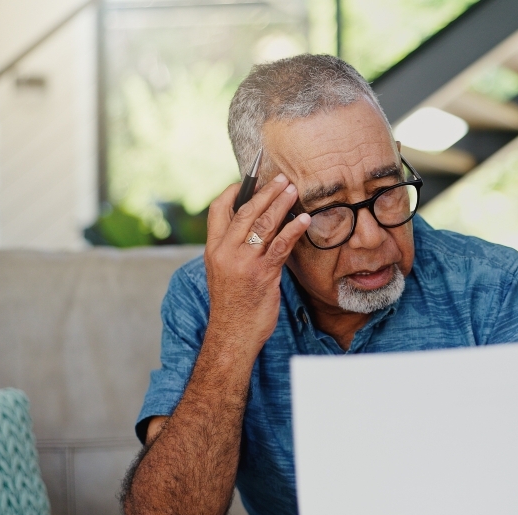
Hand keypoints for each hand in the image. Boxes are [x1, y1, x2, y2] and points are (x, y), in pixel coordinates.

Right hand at [203, 174, 309, 354]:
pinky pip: (281, 245)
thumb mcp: (223, 271)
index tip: (248, 181)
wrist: (233, 333)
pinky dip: (294, 229)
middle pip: (246, 212)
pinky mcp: (263, 273)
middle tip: (282, 178)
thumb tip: (255, 224)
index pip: (218, 210)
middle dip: (266, 192)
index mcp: (213, 249)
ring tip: (294, 190)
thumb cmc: (233, 303)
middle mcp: (225, 252)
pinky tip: (304, 219)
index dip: (233, 192)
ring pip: (264, 224)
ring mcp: (244, 262)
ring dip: (282, 204)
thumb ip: (234, 248)